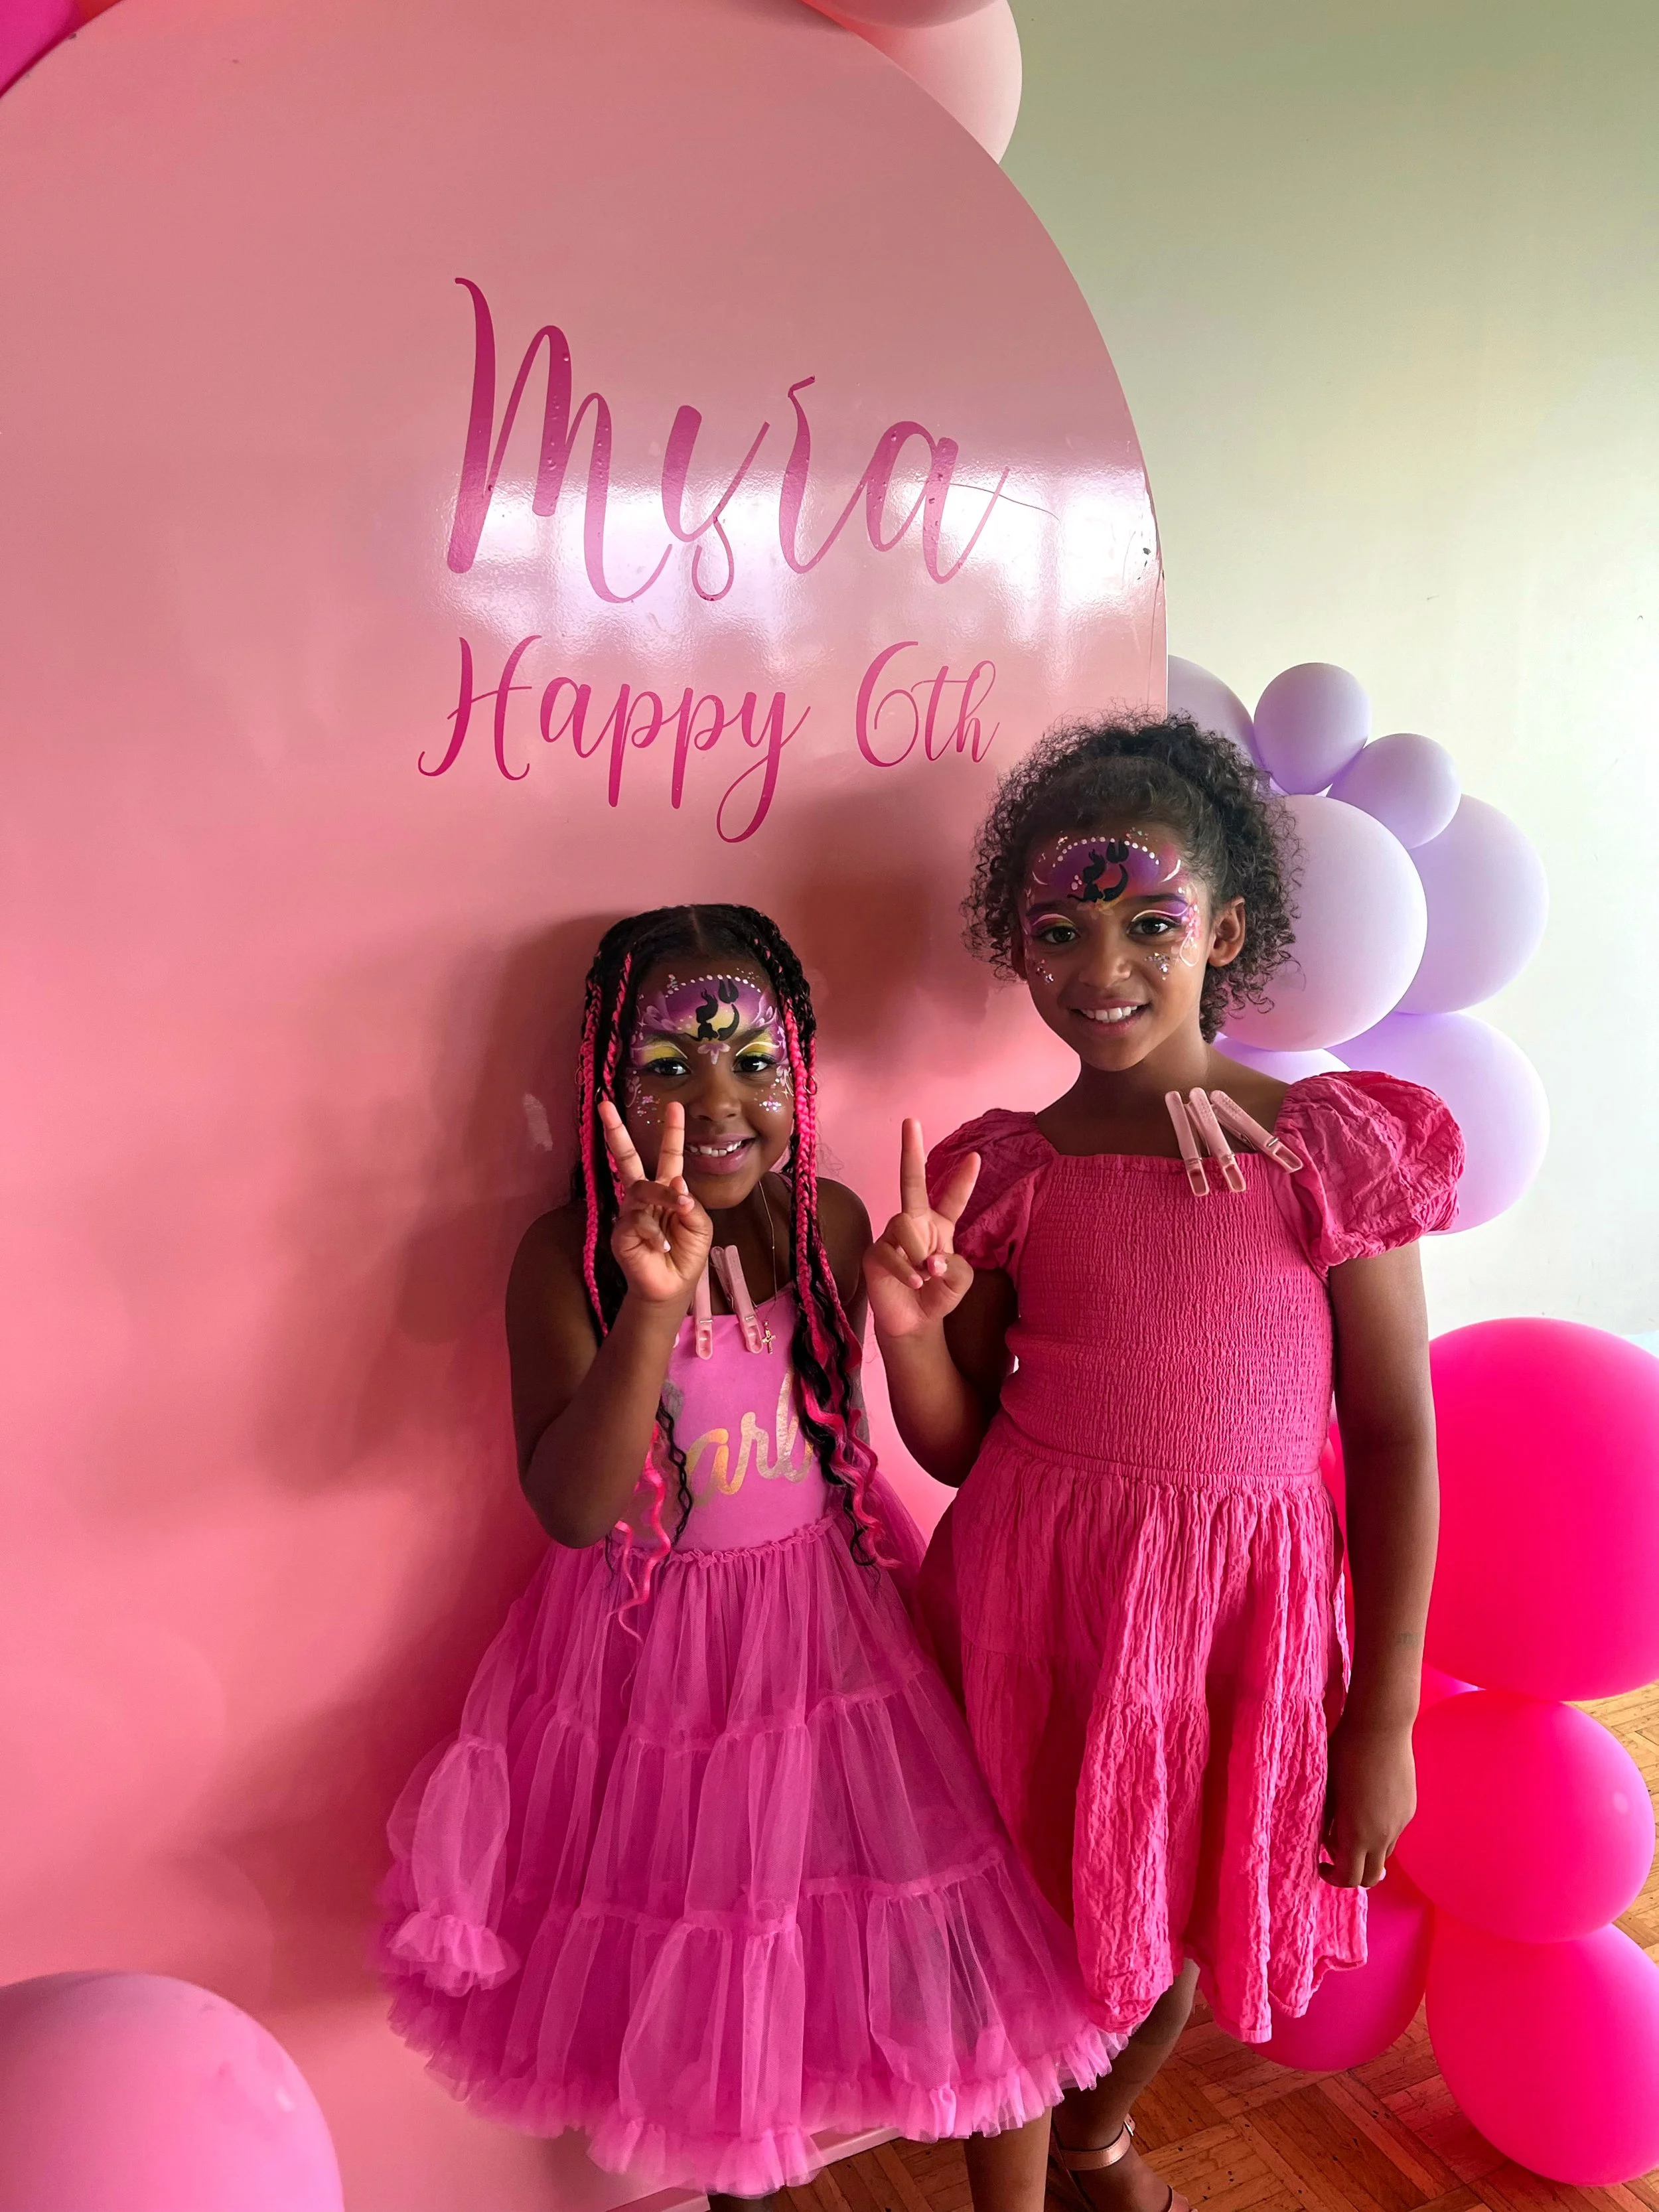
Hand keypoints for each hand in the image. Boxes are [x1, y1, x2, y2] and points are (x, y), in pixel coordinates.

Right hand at [600, 1100, 711, 1306]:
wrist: (671, 1287)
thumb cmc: (686, 1253)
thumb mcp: (700, 1226)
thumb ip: (690, 1203)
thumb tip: (675, 1181)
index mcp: (666, 1189)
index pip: (668, 1156)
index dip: (671, 1132)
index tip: (674, 1105)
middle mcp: (644, 1196)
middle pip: (627, 1158)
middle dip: (616, 1131)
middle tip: (604, 1105)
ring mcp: (629, 1212)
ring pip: (640, 1189)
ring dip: (663, 1197)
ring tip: (681, 1209)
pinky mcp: (620, 1232)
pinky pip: (636, 1221)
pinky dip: (654, 1233)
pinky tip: (661, 1246)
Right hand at [864, 1119, 980, 1341]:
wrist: (914, 1323)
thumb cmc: (938, 1296)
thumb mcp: (959, 1281)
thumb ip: (954, 1266)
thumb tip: (930, 1259)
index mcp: (939, 1225)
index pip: (952, 1198)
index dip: (962, 1180)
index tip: (975, 1157)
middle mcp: (914, 1223)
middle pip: (911, 1181)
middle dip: (911, 1150)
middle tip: (911, 1120)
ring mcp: (891, 1237)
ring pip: (903, 1224)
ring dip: (919, 1251)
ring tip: (926, 1275)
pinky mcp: (875, 1255)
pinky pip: (889, 1252)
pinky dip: (907, 1269)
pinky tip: (916, 1282)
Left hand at [1320, 1715, 1416, 1887]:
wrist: (1381, 1726)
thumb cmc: (1344, 1752)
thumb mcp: (1326, 1788)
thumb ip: (1326, 1820)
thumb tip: (1327, 1839)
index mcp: (1356, 1832)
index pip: (1348, 1878)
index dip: (1332, 1877)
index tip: (1321, 1863)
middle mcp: (1382, 1835)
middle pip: (1371, 1877)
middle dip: (1351, 1873)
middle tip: (1334, 1853)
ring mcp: (1400, 1823)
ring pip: (1383, 1856)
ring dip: (1366, 1853)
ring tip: (1349, 1827)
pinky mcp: (1409, 1809)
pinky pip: (1393, 1834)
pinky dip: (1379, 1834)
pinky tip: (1367, 1808)